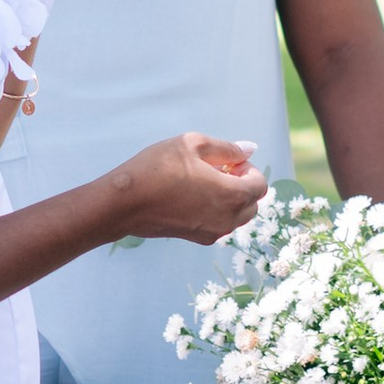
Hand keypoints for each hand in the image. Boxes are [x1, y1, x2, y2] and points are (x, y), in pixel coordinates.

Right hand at [116, 132, 268, 244]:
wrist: (124, 203)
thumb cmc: (157, 168)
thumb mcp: (192, 144)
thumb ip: (226, 148)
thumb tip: (250, 149)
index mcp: (232, 195)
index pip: (260, 184)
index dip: (247, 168)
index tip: (226, 161)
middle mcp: (228, 219)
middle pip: (252, 203)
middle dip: (242, 184)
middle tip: (216, 169)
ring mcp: (213, 232)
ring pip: (238, 216)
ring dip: (231, 198)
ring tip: (203, 182)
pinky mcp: (198, 238)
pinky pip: (221, 224)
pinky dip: (217, 210)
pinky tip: (193, 196)